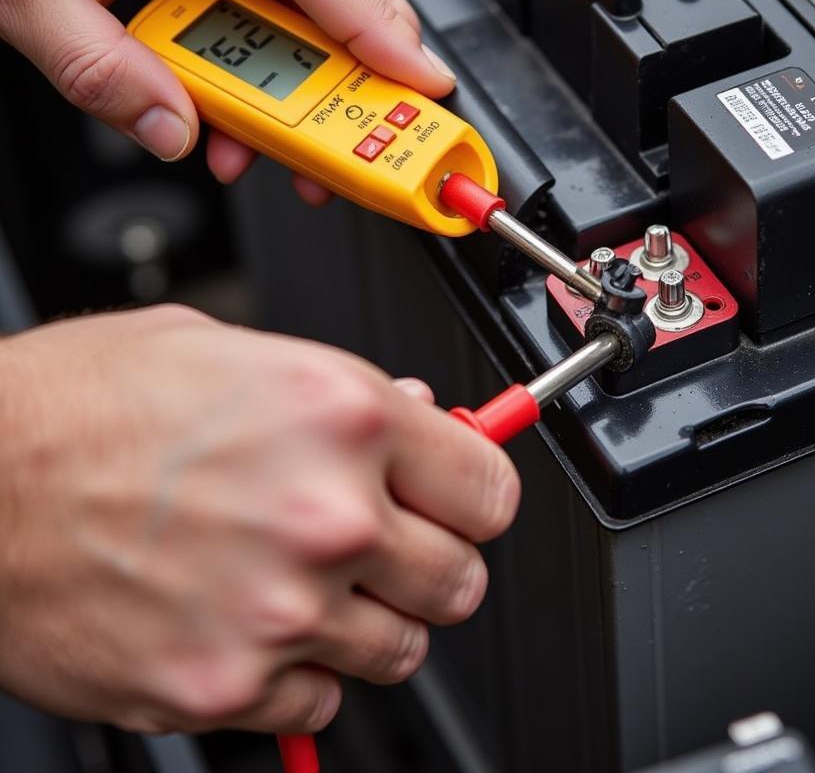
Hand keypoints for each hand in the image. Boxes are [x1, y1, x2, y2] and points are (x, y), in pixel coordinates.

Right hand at [0, 306, 519, 733]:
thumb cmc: (83, 405)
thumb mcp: (233, 352)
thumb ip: (346, 393)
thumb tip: (420, 422)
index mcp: (342, 415)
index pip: (489, 488)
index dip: (475, 494)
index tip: (460, 499)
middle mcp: (326, 517)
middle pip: (460, 579)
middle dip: (430, 560)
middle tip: (385, 543)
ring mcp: (278, 613)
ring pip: (400, 650)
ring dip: (369, 621)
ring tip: (308, 582)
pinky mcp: (222, 689)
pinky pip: (318, 704)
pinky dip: (299, 674)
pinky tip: (252, 622)